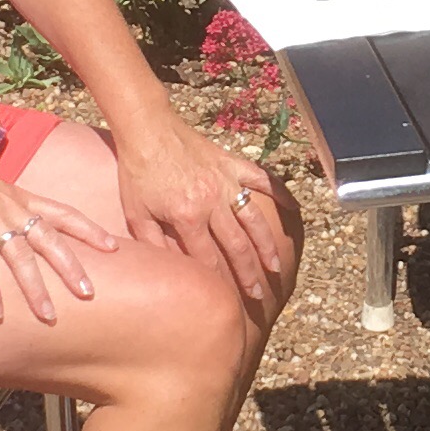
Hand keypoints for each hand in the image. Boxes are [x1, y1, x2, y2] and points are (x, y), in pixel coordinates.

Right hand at [0, 138, 119, 325]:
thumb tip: (17, 219)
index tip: (114, 246)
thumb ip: (6, 203)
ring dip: (36, 290)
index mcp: (20, 197)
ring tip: (49, 316)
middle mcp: (11, 208)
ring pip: (21, 258)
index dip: (90, 230)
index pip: (64, 213)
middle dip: (72, 267)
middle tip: (90, 293)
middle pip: (51, 240)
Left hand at [111, 115, 290, 302]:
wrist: (146, 129)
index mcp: (187, 216)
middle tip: (259, 296)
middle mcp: (212, 202)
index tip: (229, 301)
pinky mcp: (231, 164)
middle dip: (248, 274)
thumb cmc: (137, 172)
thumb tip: (166, 271)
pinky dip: (279, 194)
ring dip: (267, 246)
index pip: (207, 258)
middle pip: (236, 246)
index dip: (219, 282)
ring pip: (254, 220)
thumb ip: (152, 243)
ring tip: (276, 267)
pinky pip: (261, 180)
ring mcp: (225, 182)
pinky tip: (294, 210)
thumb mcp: (136, 213)